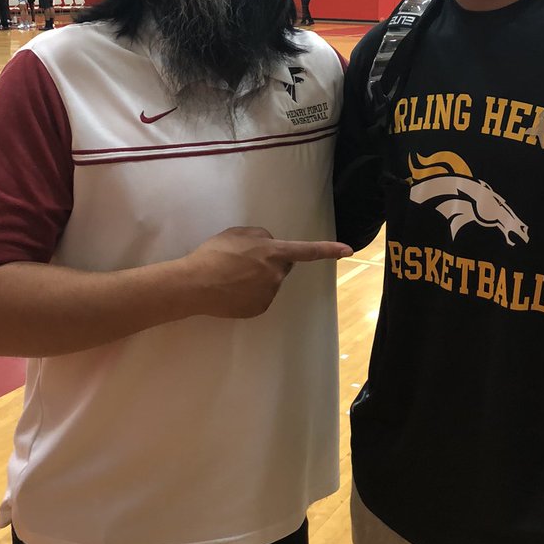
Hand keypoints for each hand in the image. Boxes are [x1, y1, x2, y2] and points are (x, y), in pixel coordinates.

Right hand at [184, 226, 351, 317]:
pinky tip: (232, 290)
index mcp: (273, 252)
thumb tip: (269, 245)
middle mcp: (276, 275)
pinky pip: (260, 297)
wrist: (195, 284)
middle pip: (283, 266)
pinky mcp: (259, 309)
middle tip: (245, 261)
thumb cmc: (214, 254)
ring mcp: (268, 294)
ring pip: (270, 282)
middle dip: (271, 262)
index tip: (348, 251)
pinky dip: (250, 293)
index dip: (328, 250)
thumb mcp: (238, 234)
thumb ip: (260, 237)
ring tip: (232, 275)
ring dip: (258, 278)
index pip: (307, 251)